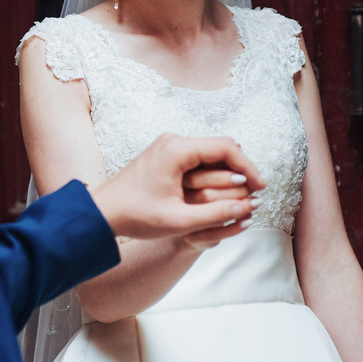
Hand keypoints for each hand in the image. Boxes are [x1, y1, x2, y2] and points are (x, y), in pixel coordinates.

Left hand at [88, 134, 264, 239]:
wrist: (102, 212)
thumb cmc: (135, 216)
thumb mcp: (179, 220)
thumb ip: (216, 214)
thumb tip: (249, 208)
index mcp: (177, 149)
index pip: (227, 148)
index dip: (248, 168)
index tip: (261, 189)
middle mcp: (173, 140)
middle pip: (220, 147)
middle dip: (241, 169)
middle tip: (255, 194)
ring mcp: (168, 146)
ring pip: (210, 153)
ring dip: (227, 173)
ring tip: (242, 195)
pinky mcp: (165, 155)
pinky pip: (197, 159)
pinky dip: (212, 174)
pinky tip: (221, 193)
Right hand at [181, 167, 263, 249]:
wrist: (185, 223)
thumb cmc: (200, 194)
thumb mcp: (207, 176)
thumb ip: (221, 169)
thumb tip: (247, 168)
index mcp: (179, 180)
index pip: (199, 176)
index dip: (224, 176)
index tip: (244, 177)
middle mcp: (178, 201)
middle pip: (207, 196)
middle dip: (237, 192)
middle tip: (253, 190)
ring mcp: (184, 222)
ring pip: (212, 215)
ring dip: (240, 209)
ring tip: (256, 203)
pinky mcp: (192, 237)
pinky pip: (216, 235)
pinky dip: (236, 227)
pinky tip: (248, 220)